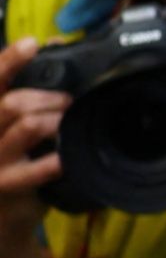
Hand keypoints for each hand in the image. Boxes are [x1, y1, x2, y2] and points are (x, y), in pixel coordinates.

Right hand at [1, 39, 70, 228]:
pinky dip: (54, 161)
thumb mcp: (14, 120)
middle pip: (11, 102)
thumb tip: (53, 43)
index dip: (9, 60)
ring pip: (26, 126)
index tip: (31, 43)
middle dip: (48, 97)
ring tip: (66, 125)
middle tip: (68, 102)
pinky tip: (63, 159)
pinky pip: (33, 170)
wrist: (3, 214)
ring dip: (55, 121)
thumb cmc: (14, 158)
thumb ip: (29, 85)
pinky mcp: (5, 185)